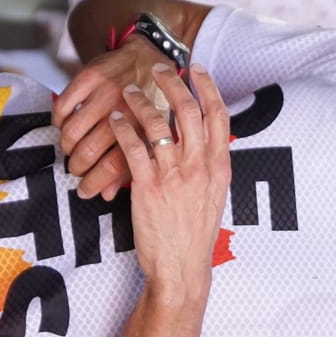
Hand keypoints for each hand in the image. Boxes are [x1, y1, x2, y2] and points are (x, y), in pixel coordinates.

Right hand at [54, 37, 177, 199]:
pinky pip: (63, 105)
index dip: (93, 184)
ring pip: (72, 131)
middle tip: (75, 169)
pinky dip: (58, 119)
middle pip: (87, 152)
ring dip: (66, 146)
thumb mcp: (151, 133)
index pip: (111, 166)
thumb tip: (107, 195)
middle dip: (76, 167)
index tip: (84, 191)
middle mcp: (123, 112)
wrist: (152, 55)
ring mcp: (104, 94)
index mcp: (141, 130)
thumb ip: (131, 164)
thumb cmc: (153, 100)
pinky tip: (63, 123)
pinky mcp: (89, 77)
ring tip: (70, 148)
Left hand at [105, 61, 231, 304]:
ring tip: (129, 91)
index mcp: (219, 167)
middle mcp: (199, 167)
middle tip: (160, 68)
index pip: (218, 116)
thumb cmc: (195, 236)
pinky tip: (115, 119)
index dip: (208, 87)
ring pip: (158, 124)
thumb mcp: (213, 197)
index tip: (197, 70)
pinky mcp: (148, 187)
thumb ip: (209, 167)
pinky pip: (133, 147)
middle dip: (173, 83)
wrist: (182, 268)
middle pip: (189, 111)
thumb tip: (204, 143)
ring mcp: (174, 176)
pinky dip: (123, 127)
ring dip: (142, 102)